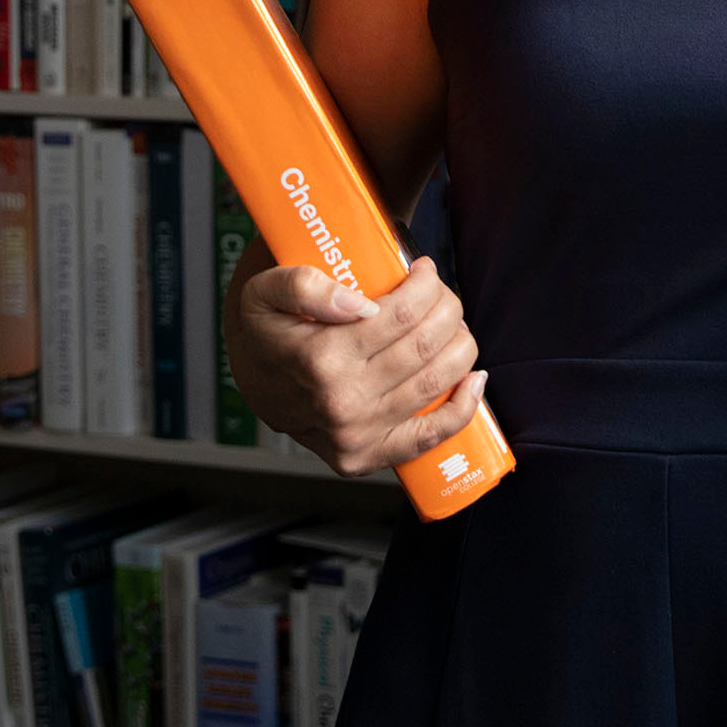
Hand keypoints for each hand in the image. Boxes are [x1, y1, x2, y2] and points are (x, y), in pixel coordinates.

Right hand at [223, 252, 489, 478]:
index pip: (401, 315)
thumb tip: (361, 305)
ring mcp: (356, 435)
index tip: (425, 270)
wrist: (252, 382)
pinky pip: (429, 437)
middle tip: (441, 294)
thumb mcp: (266, 291)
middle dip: (447, 309)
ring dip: (460, 345)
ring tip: (452, 325)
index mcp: (320, 360)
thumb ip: (306, 286)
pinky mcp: (365, 456)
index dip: (426, 285)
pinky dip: (463, 408)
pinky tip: (473, 378)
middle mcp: (341, 403)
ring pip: (436, 382)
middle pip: (425, 346)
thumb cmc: (266, 331)